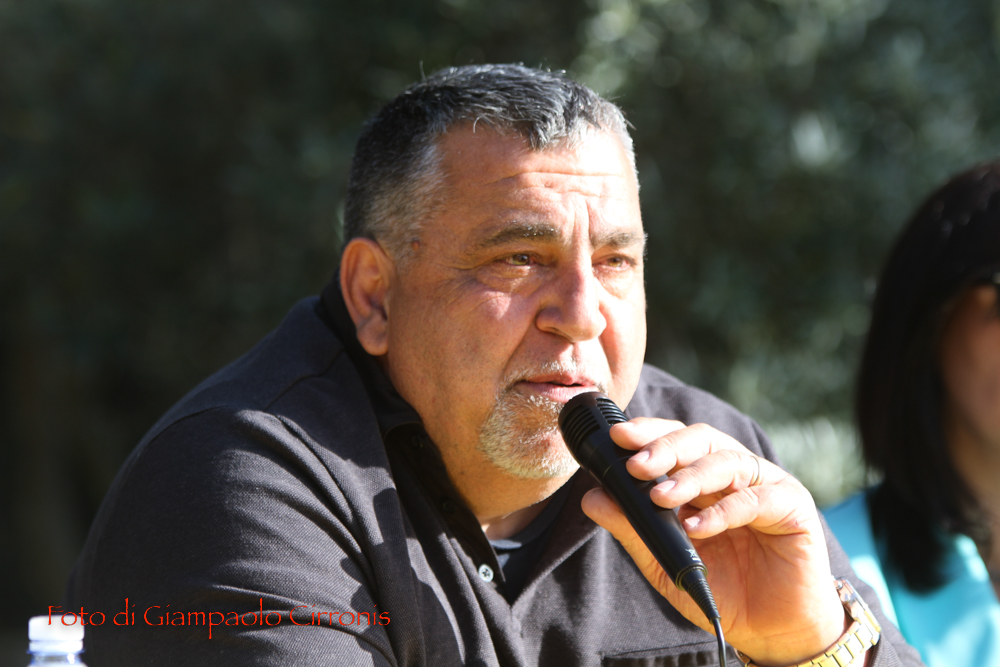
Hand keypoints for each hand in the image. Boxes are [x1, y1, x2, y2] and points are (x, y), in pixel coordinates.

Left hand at [580, 418, 846, 666]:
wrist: (771, 630)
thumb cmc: (721, 588)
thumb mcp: (664, 560)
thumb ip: (632, 527)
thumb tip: (592, 496)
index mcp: (705, 477)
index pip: (676, 439)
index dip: (648, 432)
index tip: (617, 437)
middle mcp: (736, 472)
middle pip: (701, 438)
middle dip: (665, 447)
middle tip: (635, 464)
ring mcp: (766, 485)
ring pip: (727, 461)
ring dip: (689, 476)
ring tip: (659, 496)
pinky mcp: (793, 506)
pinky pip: (754, 499)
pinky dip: (721, 511)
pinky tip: (695, 528)